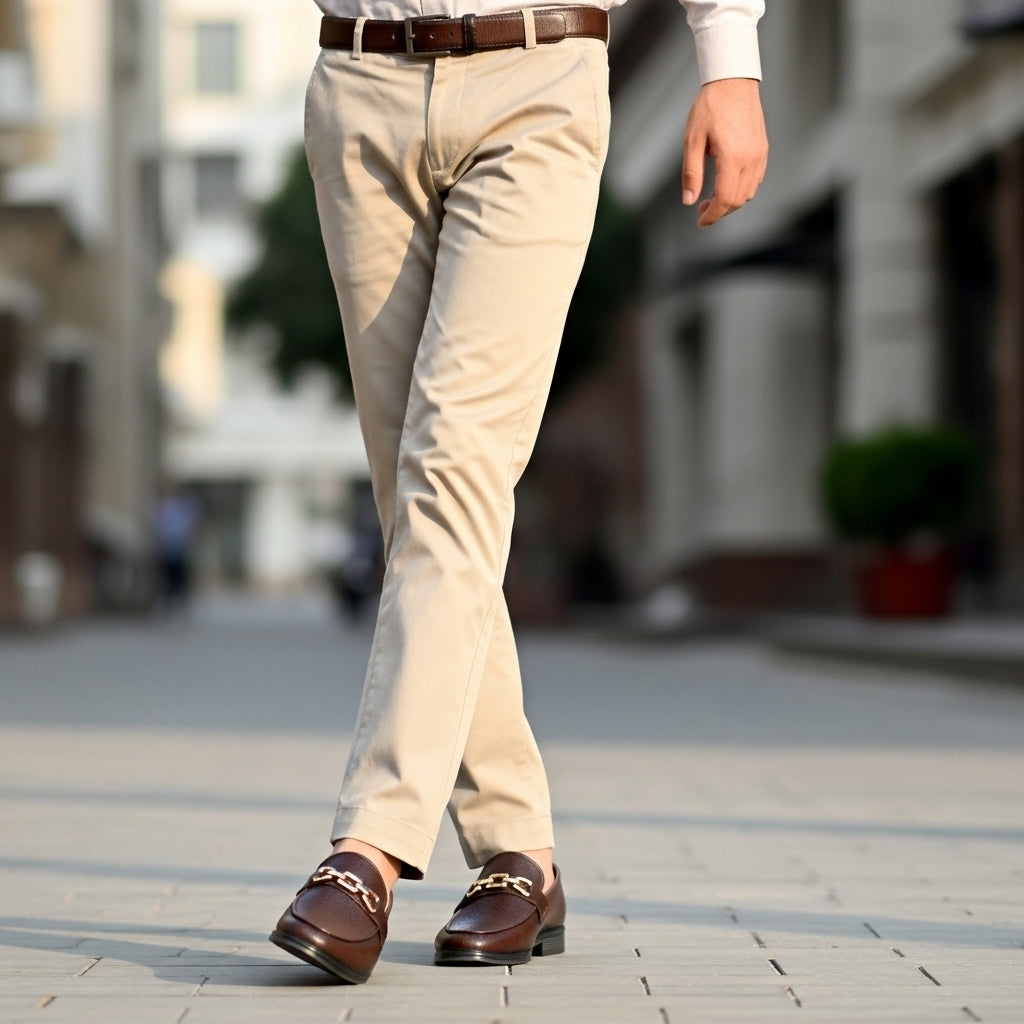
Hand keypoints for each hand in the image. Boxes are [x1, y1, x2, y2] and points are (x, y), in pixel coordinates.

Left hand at [682, 78, 767, 227]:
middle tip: (701, 210)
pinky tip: (727, 184)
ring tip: (712, 198)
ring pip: (749, 193)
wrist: (733, 81)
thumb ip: (691, 173)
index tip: (700, 221)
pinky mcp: (763, 149)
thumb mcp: (692, 140)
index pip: (725, 200)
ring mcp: (760, 154)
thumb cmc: (710, 106)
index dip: (712, 216)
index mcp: (732, 158)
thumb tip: (689, 201)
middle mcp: (751, 159)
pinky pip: (756, 180)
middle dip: (720, 211)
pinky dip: (741, 189)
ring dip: (731, 202)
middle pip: (738, 200)